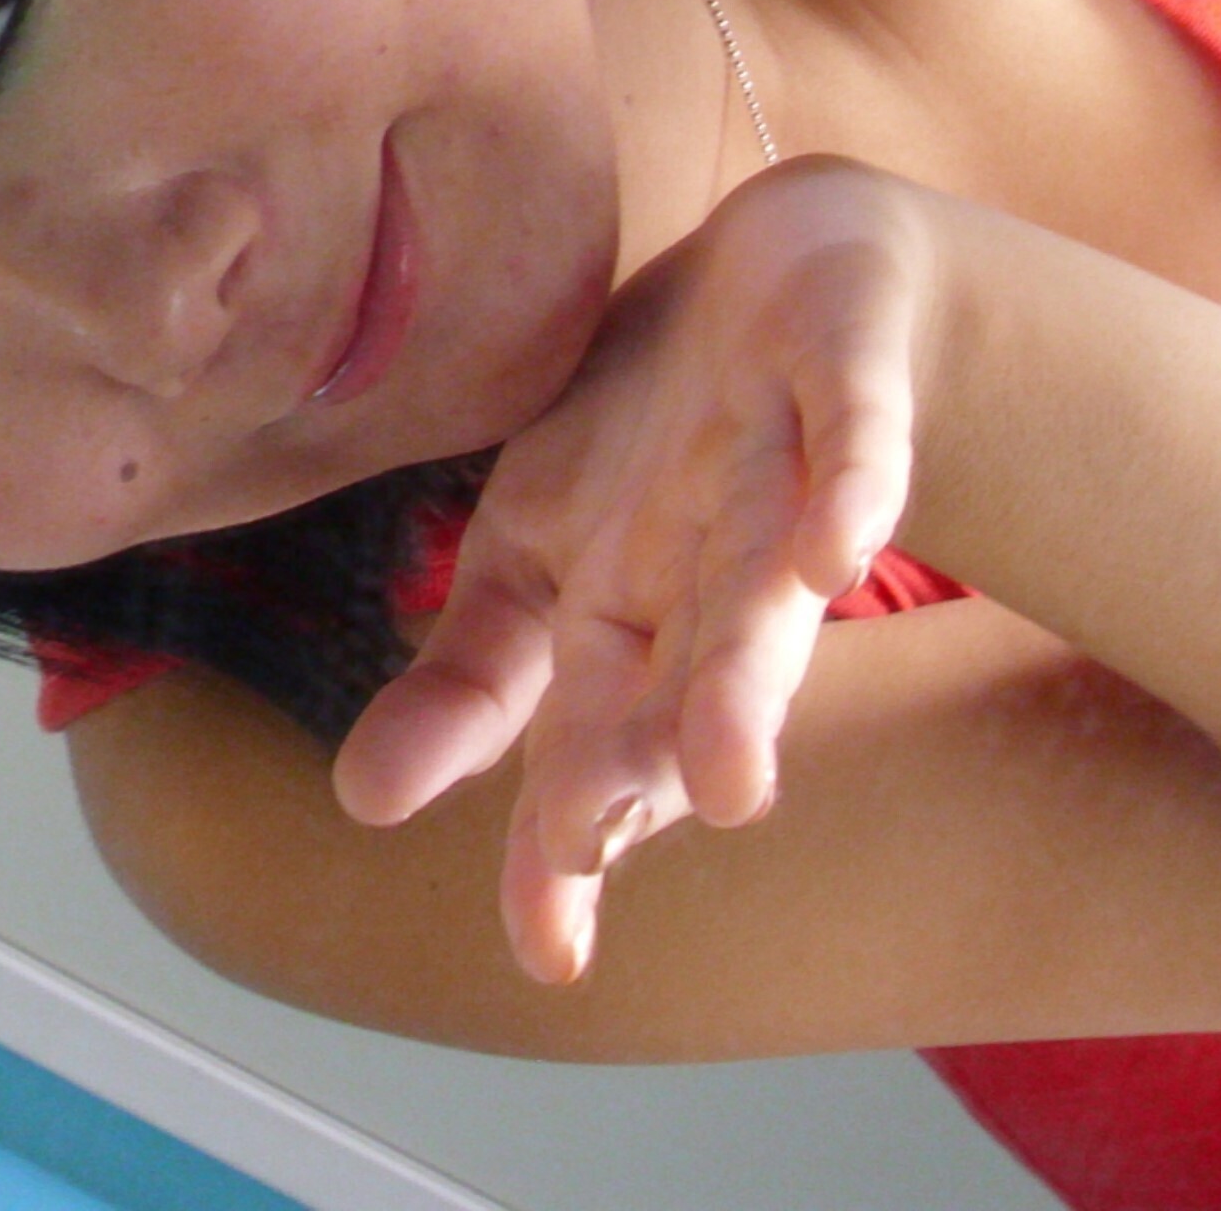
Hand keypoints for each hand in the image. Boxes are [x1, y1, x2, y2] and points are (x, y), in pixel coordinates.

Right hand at [328, 158, 944, 984]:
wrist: (798, 270)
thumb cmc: (657, 425)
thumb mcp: (534, 538)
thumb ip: (472, 675)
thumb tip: (363, 802)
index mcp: (630, 614)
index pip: (589, 741)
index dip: (565, 836)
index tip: (550, 951)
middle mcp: (714, 571)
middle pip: (686, 683)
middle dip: (650, 761)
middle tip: (597, 839)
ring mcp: (789, 477)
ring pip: (766, 588)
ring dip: (747, 680)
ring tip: (728, 781)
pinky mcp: (852, 382)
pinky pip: (857, 439)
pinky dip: (851, 491)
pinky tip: (836, 548)